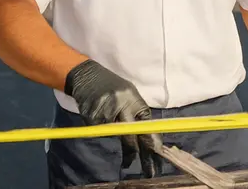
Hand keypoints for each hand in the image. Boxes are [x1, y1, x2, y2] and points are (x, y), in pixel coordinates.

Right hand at [65, 60, 161, 176]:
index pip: (146, 125)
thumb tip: (149, 139)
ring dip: (119, 142)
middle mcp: (121, 105)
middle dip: (139, 154)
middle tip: (150, 171)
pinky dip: (101, 129)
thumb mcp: (130, 96)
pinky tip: (99, 117)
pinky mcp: (91, 117)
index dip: (152, 142)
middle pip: (131, 136)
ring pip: (114, 136)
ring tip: (122, 148)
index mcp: (134, 100)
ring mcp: (105, 112)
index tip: (159, 155)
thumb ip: (137, 115)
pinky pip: (100, 131)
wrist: (88, 76)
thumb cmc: (113, 87)